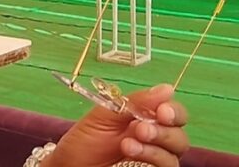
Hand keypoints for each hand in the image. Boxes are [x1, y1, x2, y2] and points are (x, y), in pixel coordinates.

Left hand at [46, 84, 188, 166]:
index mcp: (147, 120)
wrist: (69, 164)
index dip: (174, 111)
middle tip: (140, 129)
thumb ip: (134, 103)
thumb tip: (166, 89)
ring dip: (155, 148)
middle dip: (164, 131)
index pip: (174, 114)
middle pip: (179, 136)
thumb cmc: (85, 140)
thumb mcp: (104, 115)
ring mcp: (154, 160)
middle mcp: (156, 141)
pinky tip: (132, 151)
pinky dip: (153, 159)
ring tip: (127, 144)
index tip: (162, 110)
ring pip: (174, 155)